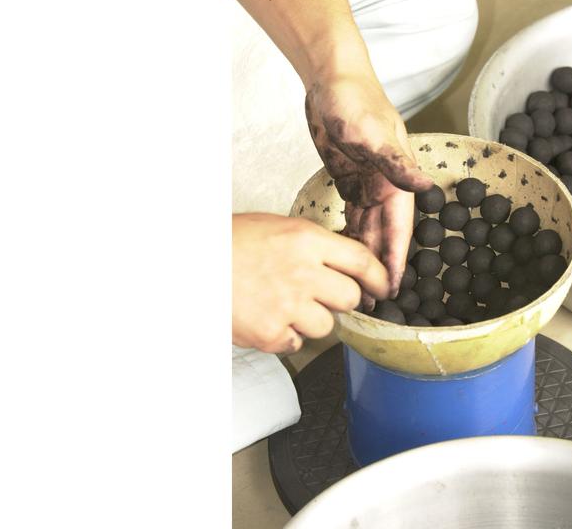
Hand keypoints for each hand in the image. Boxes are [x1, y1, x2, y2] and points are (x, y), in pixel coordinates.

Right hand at [232, 213, 388, 352]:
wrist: (189, 266)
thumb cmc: (227, 244)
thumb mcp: (276, 228)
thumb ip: (312, 245)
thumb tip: (345, 263)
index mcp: (306, 240)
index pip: (362, 261)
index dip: (379, 278)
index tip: (383, 288)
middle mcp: (303, 272)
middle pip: (351, 297)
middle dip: (341, 300)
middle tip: (322, 297)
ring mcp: (288, 305)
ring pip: (327, 325)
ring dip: (312, 321)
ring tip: (285, 306)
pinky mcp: (272, 333)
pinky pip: (298, 344)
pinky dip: (286, 337)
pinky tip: (268, 320)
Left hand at [304, 74, 433, 305]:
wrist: (331, 77)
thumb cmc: (354, 100)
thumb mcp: (373, 133)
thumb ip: (397, 163)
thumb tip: (427, 185)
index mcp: (396, 179)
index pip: (399, 229)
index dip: (396, 260)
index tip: (393, 290)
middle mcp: (385, 185)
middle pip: (384, 235)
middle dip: (380, 267)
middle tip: (372, 302)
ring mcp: (368, 183)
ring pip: (369, 229)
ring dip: (366, 256)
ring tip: (358, 288)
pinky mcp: (350, 178)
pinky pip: (353, 216)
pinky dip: (352, 235)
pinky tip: (346, 255)